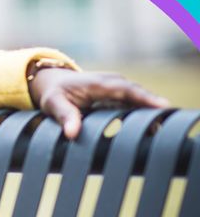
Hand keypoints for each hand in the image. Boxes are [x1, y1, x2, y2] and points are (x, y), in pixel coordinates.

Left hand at [28, 68, 169, 139]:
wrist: (51, 83)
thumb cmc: (53, 93)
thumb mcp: (53, 103)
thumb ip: (64, 116)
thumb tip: (72, 134)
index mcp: (98, 83)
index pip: (126, 89)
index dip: (144, 98)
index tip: (161, 106)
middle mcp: (112, 84)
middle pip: (138, 94)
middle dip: (153, 107)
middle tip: (164, 125)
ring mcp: (116, 90)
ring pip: (138, 100)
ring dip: (150, 113)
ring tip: (161, 130)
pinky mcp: (118, 98)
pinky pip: (134, 105)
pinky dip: (142, 115)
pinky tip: (152, 130)